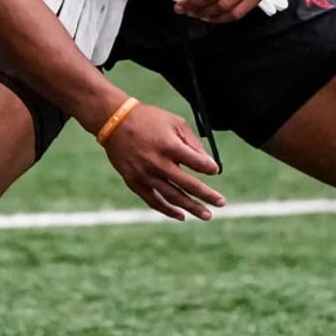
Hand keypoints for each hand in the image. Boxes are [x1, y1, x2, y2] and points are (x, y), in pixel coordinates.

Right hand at [102, 104, 225, 221]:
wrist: (114, 121)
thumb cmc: (148, 119)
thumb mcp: (174, 122)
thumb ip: (192, 142)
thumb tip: (207, 163)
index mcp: (169, 145)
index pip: (196, 163)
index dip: (209, 168)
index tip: (214, 170)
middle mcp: (157, 162)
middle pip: (187, 184)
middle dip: (206, 195)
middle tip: (221, 203)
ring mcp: (144, 174)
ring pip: (172, 196)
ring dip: (191, 207)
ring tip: (206, 215)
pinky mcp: (134, 181)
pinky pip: (153, 201)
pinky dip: (167, 210)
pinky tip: (181, 216)